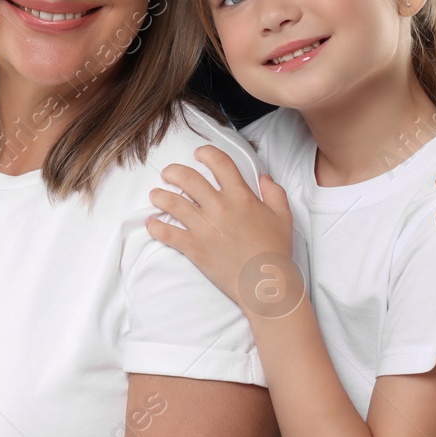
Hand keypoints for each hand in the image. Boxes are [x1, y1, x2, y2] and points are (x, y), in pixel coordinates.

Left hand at [144, 145, 294, 309]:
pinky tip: (152, 224)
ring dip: (160, 196)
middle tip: (168, 174)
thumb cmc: (275, 250)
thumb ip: (274, 193)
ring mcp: (204, 227)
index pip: (220, 163)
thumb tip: (264, 178)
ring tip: (155, 195)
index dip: (206, 153)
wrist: (265, 282)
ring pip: (173, 203)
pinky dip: (156, 227)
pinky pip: (168, 234)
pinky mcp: (194, 247)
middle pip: (188, 178)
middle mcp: (219, 207)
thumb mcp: (283, 216)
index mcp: (240, 196)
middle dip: (173, 172)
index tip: (199, 154)